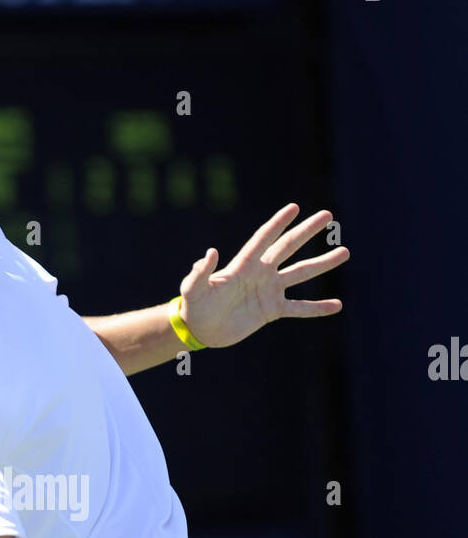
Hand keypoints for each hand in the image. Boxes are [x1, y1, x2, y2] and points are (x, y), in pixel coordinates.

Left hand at [178, 204, 349, 348]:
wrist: (201, 330)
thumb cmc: (195, 306)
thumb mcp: (193, 289)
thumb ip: (201, 272)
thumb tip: (210, 252)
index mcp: (243, 265)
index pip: (264, 238)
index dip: (278, 223)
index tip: (295, 207)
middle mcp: (261, 273)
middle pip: (288, 247)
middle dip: (307, 231)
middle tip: (327, 215)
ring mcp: (269, 291)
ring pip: (300, 273)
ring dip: (322, 263)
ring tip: (344, 252)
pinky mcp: (272, 310)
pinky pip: (299, 307)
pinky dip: (317, 308)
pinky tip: (337, 305)